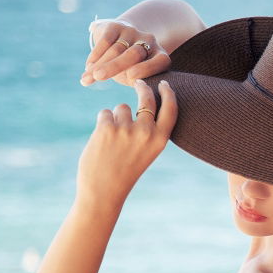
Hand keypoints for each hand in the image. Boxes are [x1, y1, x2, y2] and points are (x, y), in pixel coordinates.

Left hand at [76, 79, 176, 206]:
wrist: (104, 190)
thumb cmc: (125, 172)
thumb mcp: (147, 153)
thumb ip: (150, 131)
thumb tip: (145, 104)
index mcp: (160, 140)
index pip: (170, 108)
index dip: (168, 93)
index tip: (163, 84)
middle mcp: (146, 132)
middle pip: (147, 98)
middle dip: (142, 87)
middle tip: (138, 82)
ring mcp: (126, 129)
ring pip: (122, 108)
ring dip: (116, 117)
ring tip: (113, 140)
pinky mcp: (106, 127)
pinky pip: (105, 113)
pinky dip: (103, 123)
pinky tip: (102, 141)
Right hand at [81, 19, 170, 86]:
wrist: (124, 41)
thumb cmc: (133, 68)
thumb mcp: (138, 78)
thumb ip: (135, 81)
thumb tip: (131, 82)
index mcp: (161, 56)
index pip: (160, 61)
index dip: (146, 68)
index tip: (131, 77)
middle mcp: (149, 41)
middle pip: (133, 54)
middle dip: (114, 66)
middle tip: (99, 77)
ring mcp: (133, 32)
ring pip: (116, 49)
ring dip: (99, 64)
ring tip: (87, 77)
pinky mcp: (117, 26)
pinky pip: (106, 41)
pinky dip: (96, 54)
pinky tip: (88, 66)